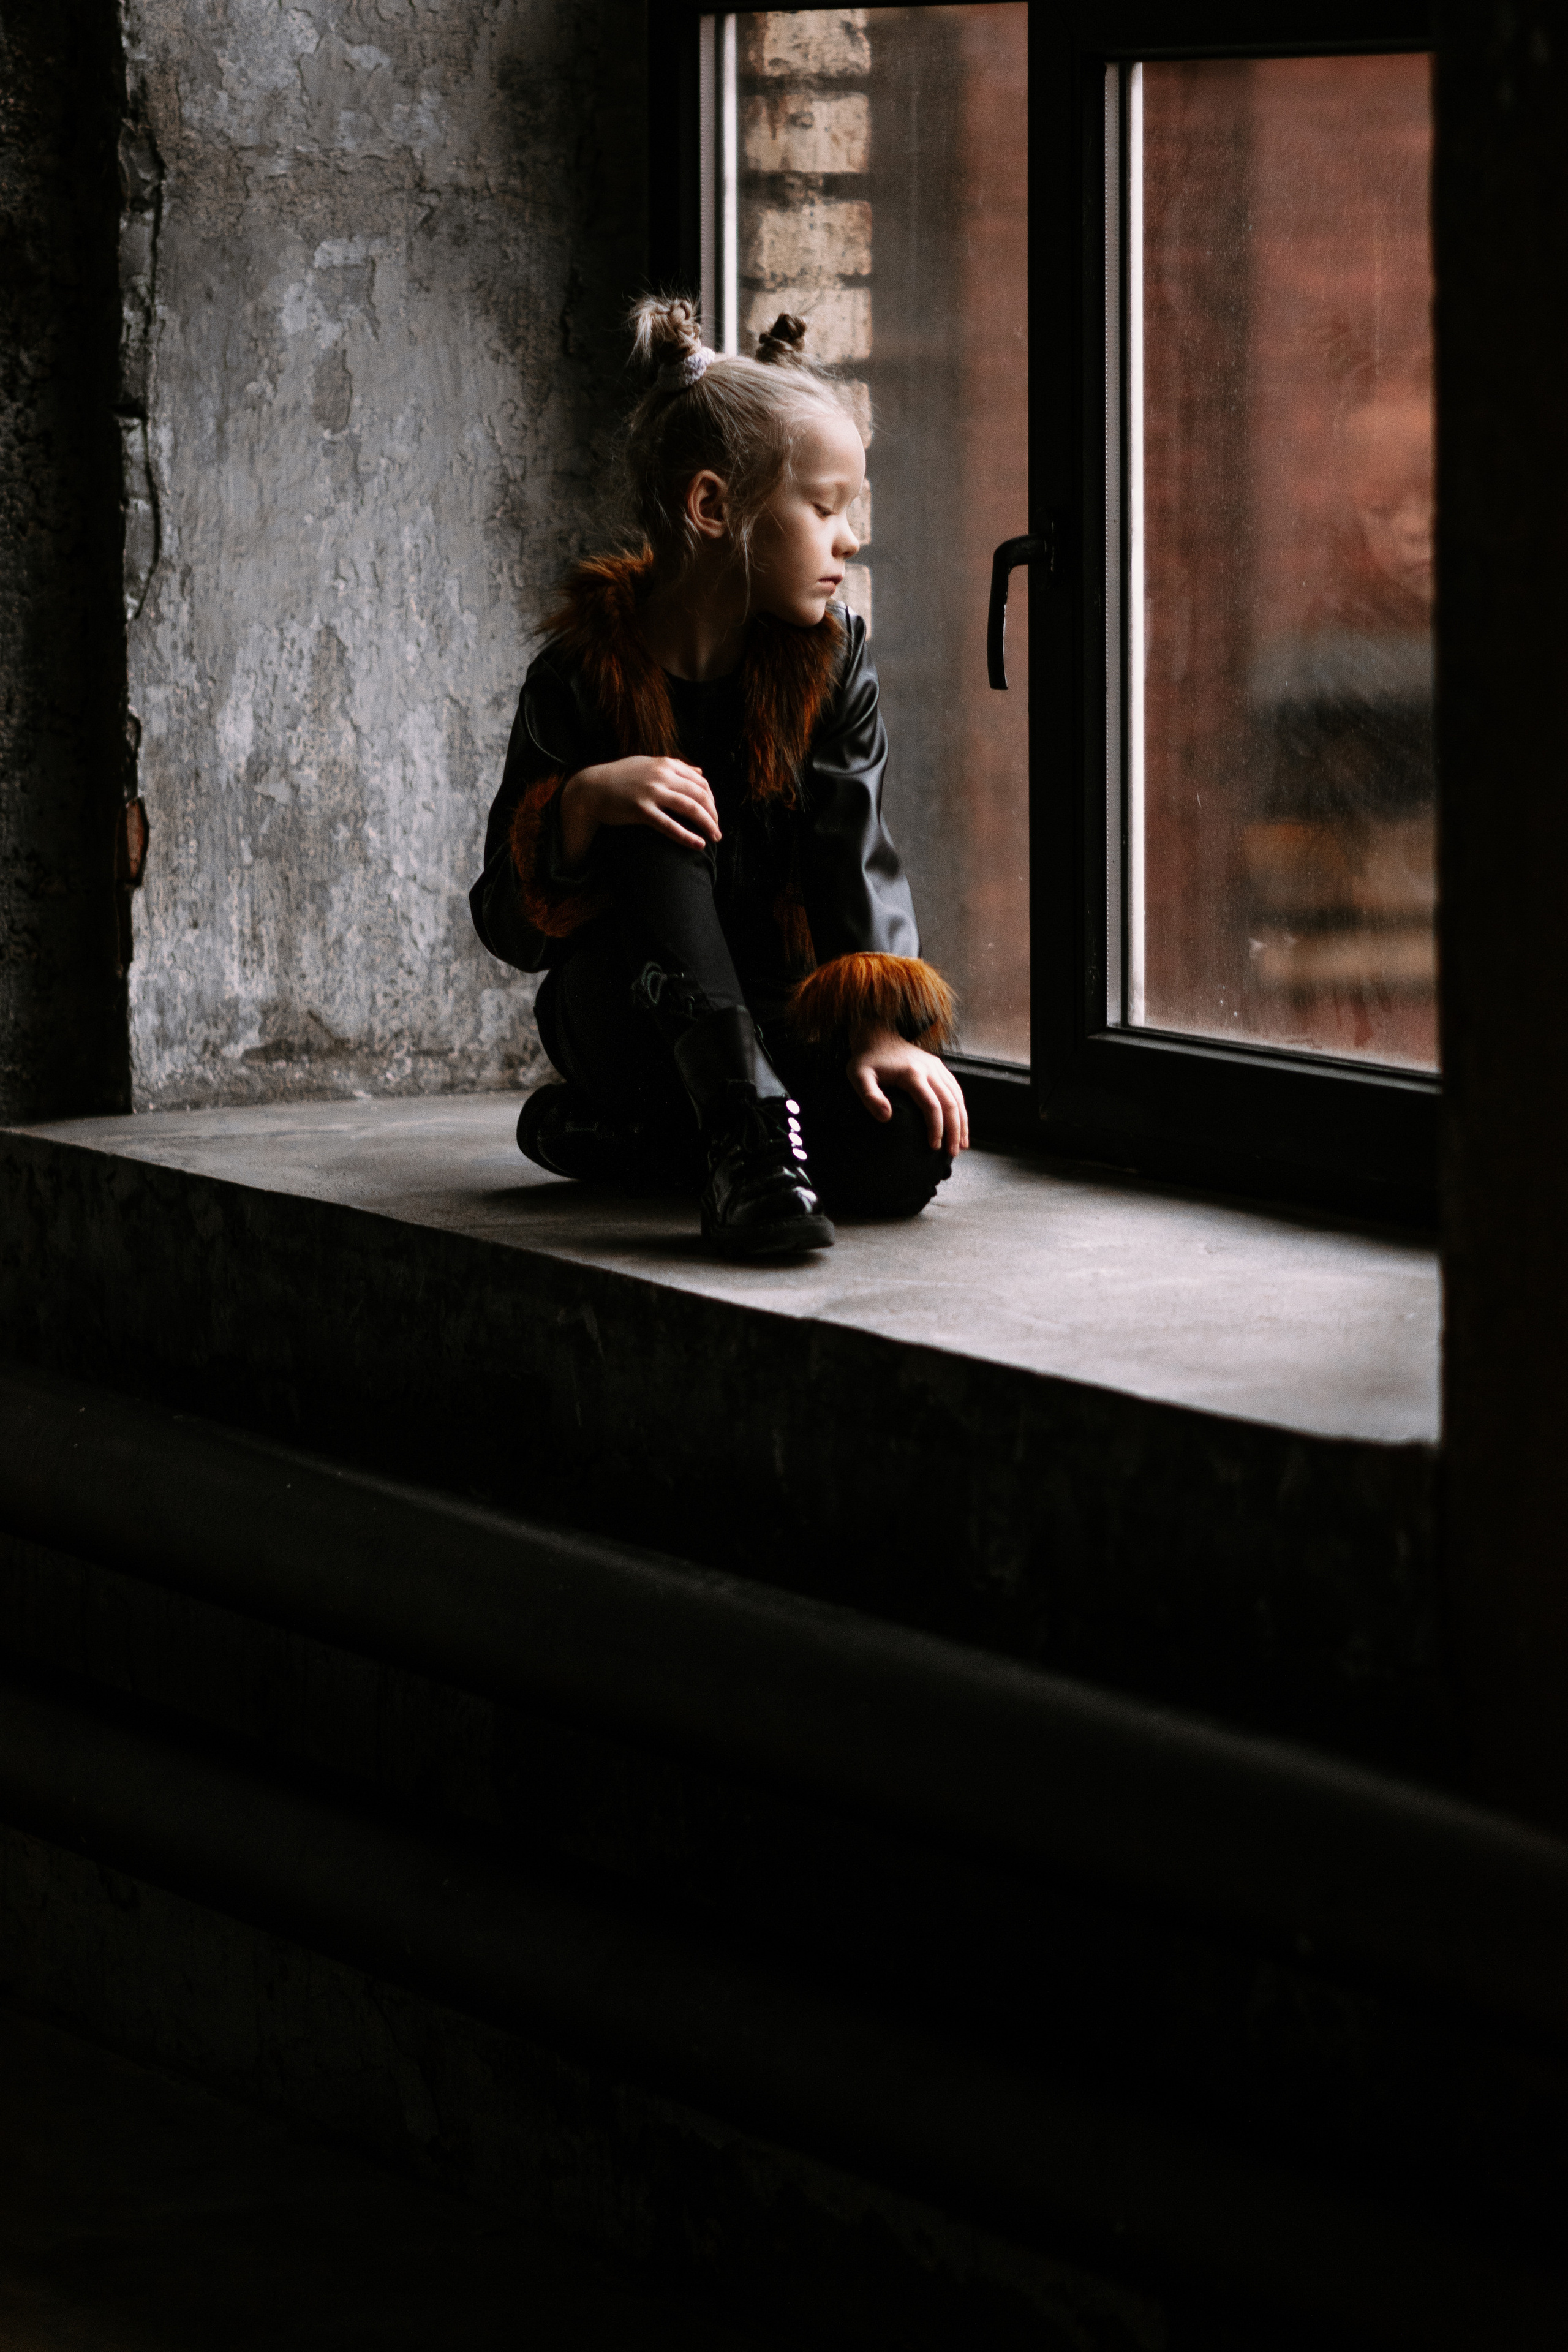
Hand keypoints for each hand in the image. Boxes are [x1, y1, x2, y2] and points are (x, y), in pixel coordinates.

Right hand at [559, 757, 719, 864]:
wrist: (591, 789)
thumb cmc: (620, 777)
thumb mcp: (648, 764)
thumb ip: (675, 767)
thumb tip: (700, 771)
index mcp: (666, 764)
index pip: (700, 782)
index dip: (711, 800)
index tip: (714, 814)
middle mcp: (662, 775)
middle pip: (699, 795)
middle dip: (713, 814)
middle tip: (717, 829)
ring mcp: (652, 792)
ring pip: (690, 808)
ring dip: (707, 824)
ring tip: (714, 837)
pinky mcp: (641, 810)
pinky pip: (670, 825)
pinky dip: (687, 836)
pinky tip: (699, 845)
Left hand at [847, 1025, 968, 1155]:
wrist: (876, 1034)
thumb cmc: (866, 1059)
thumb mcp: (858, 1077)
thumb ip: (870, 1097)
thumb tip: (887, 1118)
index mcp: (912, 1073)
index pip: (931, 1105)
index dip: (936, 1127)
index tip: (934, 1147)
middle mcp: (929, 1068)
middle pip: (950, 1103)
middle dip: (954, 1130)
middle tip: (952, 1153)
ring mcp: (936, 1066)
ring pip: (957, 1096)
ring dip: (962, 1121)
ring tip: (962, 1144)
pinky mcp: (938, 1066)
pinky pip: (955, 1089)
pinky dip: (960, 1108)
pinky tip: (961, 1124)